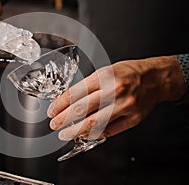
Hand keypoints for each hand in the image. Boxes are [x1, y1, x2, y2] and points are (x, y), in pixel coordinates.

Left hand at [47, 56, 184, 140]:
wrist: (155, 78)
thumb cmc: (128, 74)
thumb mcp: (105, 72)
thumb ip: (88, 86)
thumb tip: (68, 102)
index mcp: (104, 76)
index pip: (75, 93)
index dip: (59, 105)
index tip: (52, 111)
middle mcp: (114, 90)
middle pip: (81, 109)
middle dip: (63, 119)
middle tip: (54, 124)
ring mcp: (124, 106)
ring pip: (93, 123)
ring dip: (75, 131)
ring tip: (65, 133)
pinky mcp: (133, 118)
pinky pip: (108, 130)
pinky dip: (93, 134)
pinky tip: (84, 134)